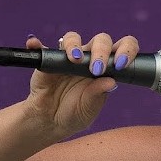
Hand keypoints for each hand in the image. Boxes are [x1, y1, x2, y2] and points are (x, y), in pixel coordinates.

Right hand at [20, 29, 140, 139]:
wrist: (50, 121)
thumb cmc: (75, 113)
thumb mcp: (88, 109)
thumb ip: (97, 96)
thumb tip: (111, 82)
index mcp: (106, 68)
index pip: (121, 49)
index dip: (126, 50)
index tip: (121, 64)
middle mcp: (89, 58)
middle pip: (100, 40)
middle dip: (101, 51)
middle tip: (97, 69)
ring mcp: (68, 57)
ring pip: (73, 39)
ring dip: (74, 45)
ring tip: (74, 59)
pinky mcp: (48, 60)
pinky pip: (42, 48)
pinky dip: (37, 44)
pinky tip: (34, 44)